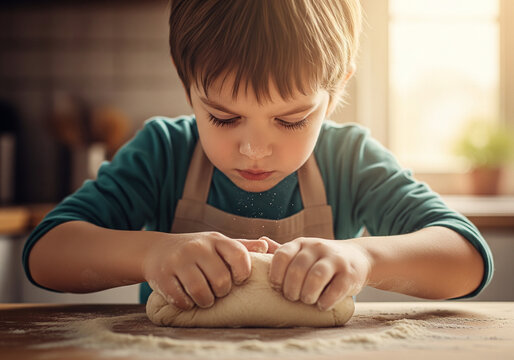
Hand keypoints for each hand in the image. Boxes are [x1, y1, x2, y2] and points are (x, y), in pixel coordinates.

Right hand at [142, 231, 278, 309]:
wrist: (156, 250)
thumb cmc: (196, 251)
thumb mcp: (217, 244)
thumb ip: (242, 247)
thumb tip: (266, 246)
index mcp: (215, 240)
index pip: (239, 256)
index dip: (243, 273)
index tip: (238, 280)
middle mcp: (197, 247)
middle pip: (221, 280)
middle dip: (222, 292)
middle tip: (218, 292)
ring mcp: (178, 261)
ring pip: (201, 293)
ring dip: (205, 301)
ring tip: (205, 298)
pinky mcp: (162, 276)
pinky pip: (181, 299)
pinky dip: (187, 304)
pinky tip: (188, 299)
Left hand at [269, 237, 371, 310]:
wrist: (359, 258)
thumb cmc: (323, 260)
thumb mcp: (303, 252)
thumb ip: (284, 251)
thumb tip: (260, 241)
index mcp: (301, 243)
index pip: (282, 255)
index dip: (275, 273)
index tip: (276, 287)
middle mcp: (317, 247)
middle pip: (297, 269)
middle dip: (291, 288)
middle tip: (291, 298)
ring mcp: (335, 259)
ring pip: (316, 277)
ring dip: (307, 294)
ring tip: (306, 300)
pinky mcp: (350, 273)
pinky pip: (335, 289)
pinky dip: (325, 301)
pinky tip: (321, 305)